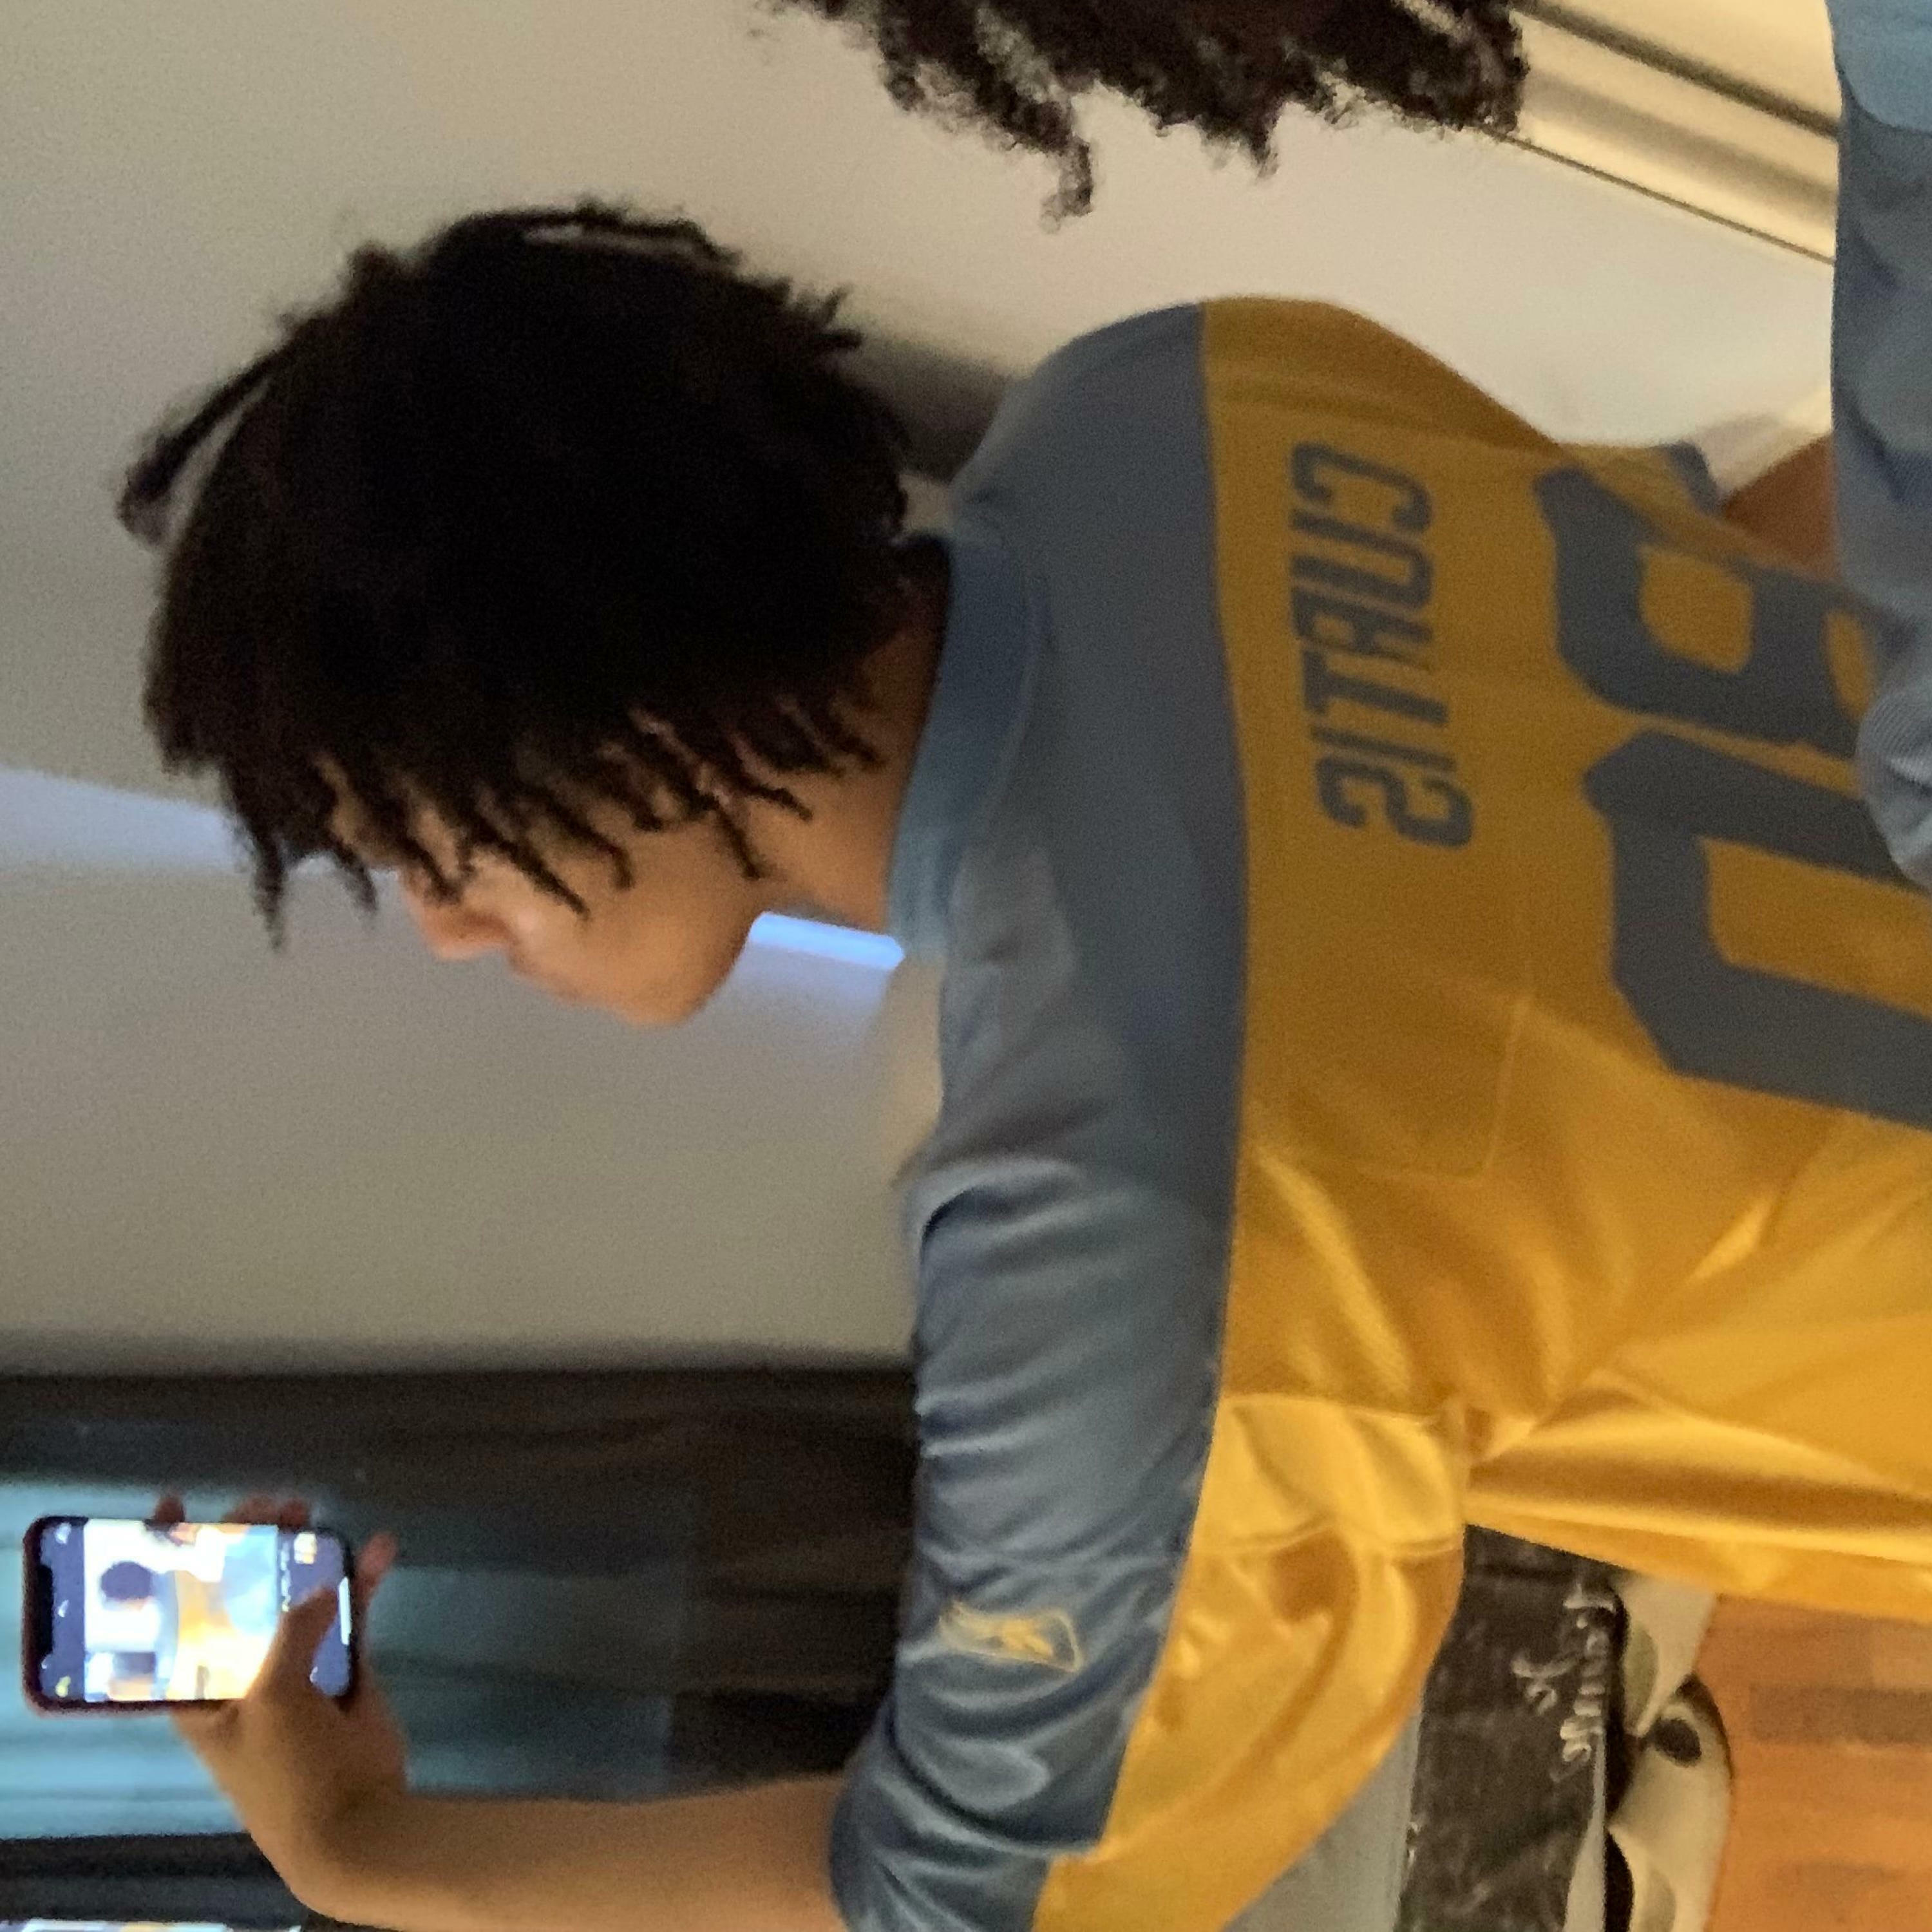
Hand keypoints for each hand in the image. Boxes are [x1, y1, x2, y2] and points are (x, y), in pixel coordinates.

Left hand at [155, 1494, 405, 1909]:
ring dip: (300, 1553)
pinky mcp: (341, 1666)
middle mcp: (237, 1673)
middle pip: (235, 1595)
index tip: (170, 1510)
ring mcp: (291, 1667)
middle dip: (246, 1547)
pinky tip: (378, 1548)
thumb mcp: (270, 1701)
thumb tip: (323, 1586)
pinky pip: (347, 1612)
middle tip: (265, 1505)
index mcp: (196, 1692)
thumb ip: (290, 1634)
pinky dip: (361, 1580)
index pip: (167, 1619)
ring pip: (290, 1594)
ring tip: (308, 1510)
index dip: (163, 1567)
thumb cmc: (285, 1771)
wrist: (351, 1821)